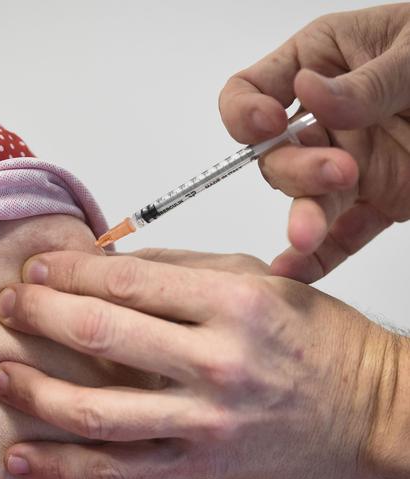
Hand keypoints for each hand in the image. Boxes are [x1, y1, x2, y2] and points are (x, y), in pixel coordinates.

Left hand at [0, 249, 409, 478]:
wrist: (365, 409)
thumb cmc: (314, 337)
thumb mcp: (255, 278)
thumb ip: (178, 266)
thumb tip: (105, 261)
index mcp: (232, 303)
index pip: (126, 280)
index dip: (69, 271)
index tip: (36, 267)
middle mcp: (216, 362)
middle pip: (102, 335)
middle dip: (40, 316)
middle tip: (7, 305)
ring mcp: (204, 421)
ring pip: (98, 412)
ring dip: (36, 392)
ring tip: (1, 374)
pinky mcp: (197, 464)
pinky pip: (118, 471)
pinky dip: (63, 468)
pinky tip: (21, 456)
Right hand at [219, 4, 409, 281]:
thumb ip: (367, 81)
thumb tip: (312, 93)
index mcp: (323, 64)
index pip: (251, 90)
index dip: (244, 111)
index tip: (267, 125)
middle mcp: (328, 118)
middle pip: (275, 154)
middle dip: (294, 168)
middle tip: (335, 171)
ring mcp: (350, 162)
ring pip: (306, 198)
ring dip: (303, 217)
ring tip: (310, 233)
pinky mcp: (378, 199)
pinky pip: (344, 233)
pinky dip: (320, 257)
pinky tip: (299, 270)